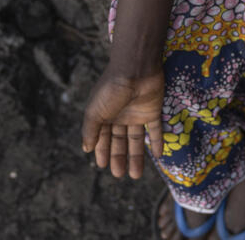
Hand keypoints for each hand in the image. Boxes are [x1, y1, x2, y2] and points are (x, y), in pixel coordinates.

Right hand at [81, 63, 163, 178]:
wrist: (135, 70)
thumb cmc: (111, 89)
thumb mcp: (95, 112)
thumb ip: (90, 130)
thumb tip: (86, 149)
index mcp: (104, 115)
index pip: (103, 138)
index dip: (103, 151)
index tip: (103, 166)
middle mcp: (120, 116)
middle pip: (120, 141)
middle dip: (119, 158)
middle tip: (119, 175)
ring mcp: (137, 113)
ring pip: (137, 139)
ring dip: (137, 157)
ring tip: (136, 175)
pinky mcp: (153, 111)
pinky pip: (156, 130)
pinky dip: (158, 142)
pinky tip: (159, 156)